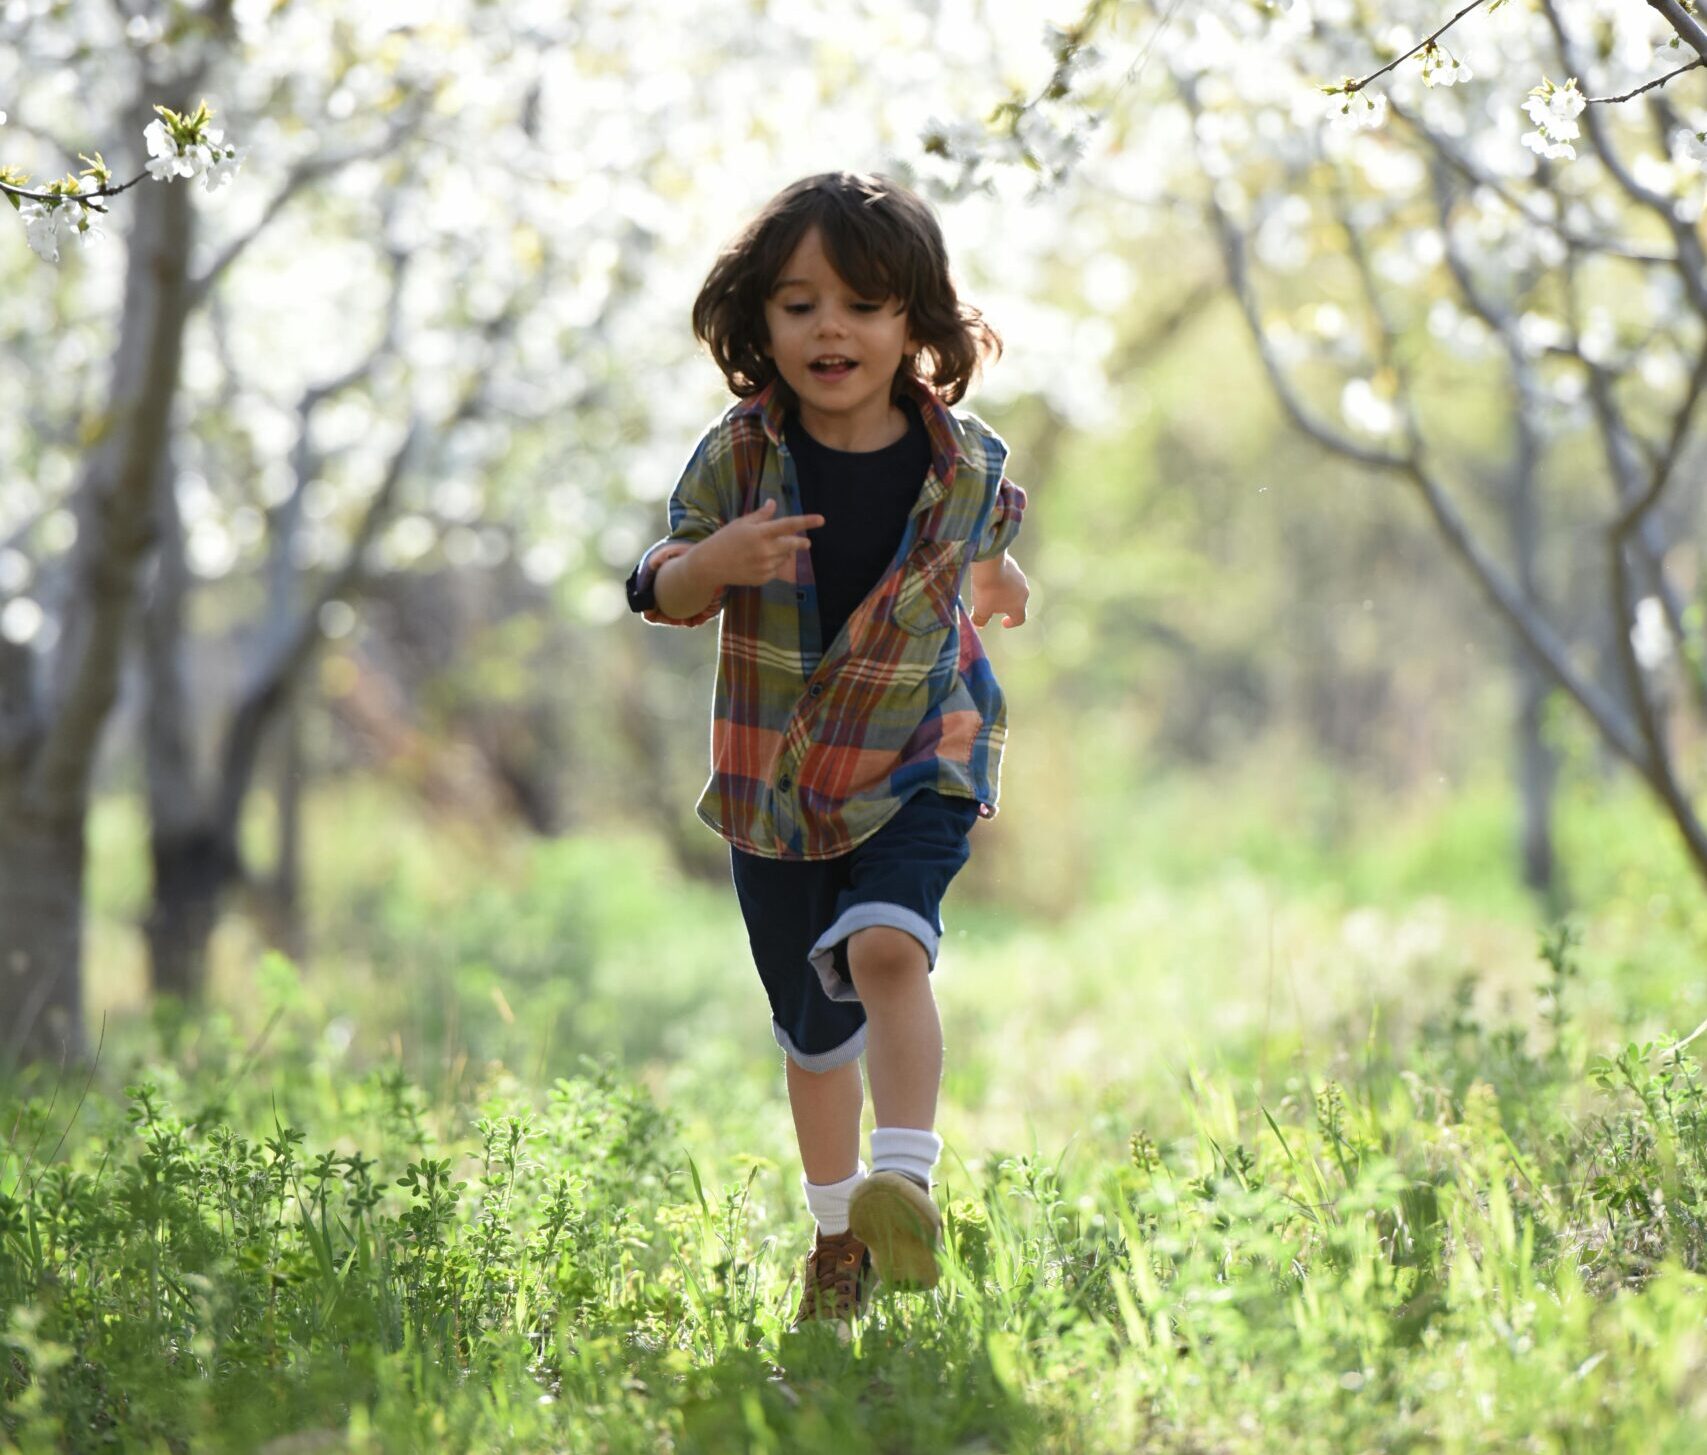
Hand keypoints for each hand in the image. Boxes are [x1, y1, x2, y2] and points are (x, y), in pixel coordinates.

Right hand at [694, 498, 823, 586]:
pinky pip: (776, 569)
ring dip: (783, 553)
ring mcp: (765, 566)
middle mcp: (765, 550)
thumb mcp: (741, 523)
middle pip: (793, 545)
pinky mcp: (763, 578)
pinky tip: (759, 561)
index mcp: (760, 533)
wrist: (710, 565)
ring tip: (767, 550)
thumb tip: (773, 503)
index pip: (788, 525)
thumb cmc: (724, 540)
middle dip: (802, 543)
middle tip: (806, 543)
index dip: (806, 522)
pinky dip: (773, 564)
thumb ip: (760, 515)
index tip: (821, 520)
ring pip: (784, 558)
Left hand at [969, 553, 1028, 628]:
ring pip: (1013, 588)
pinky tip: (989, 576)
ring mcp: (1020, 577)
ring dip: (1004, 591)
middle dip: (1005, 605)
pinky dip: (1001, 578)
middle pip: (1017, 603)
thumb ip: (980, 619)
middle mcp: (1024, 592)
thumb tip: (979, 625)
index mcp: (1019, 606)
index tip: (1003, 622)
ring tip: (989, 588)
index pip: (1020, 619)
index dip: (1012, 622)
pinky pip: (1009, 575)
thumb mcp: (981, 609)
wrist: (989, 562)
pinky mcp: (1014, 565)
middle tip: (992, 604)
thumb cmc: (987, 590)